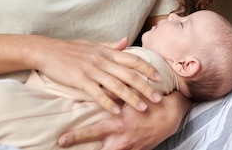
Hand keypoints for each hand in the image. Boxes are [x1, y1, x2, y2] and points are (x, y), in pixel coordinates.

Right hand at [25, 36, 161, 113]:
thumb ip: (111, 45)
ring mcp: (92, 70)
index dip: (147, 68)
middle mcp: (103, 60)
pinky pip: (97, 93)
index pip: (133, 59)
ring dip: (131, 98)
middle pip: (129, 75)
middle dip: (145, 87)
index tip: (159, 77)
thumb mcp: (93, 44)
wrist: (47, 50)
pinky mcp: (80, 80)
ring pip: (117, 86)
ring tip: (143, 108)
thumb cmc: (70, 48)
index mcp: (107, 51)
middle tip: (158, 98)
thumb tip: (126, 41)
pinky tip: (116, 112)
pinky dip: (108, 103)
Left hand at [57, 91, 190, 149]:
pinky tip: (103, 149)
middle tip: (65, 147)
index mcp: (118, 125)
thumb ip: (114, 95)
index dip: (75, 137)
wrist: (170, 117)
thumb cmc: (150, 103)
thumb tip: (98, 88)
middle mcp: (120, 141)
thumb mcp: (132, 97)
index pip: (92, 133)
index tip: (61, 139)